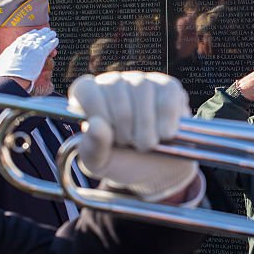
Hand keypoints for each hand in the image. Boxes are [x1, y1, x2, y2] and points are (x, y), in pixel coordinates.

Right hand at [0, 28, 58, 86]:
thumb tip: (4, 60)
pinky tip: (56, 40)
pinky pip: (49, 45)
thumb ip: (6, 58)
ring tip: (52, 33)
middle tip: (45, 31)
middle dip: (41, 33)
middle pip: (35, 36)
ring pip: (43, 39)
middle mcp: (25, 45)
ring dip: (49, 35)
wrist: (12, 77)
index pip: (25, 37)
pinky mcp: (41, 54)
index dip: (31, 34)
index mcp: (15, 45)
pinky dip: (53, 42)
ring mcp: (33, 48)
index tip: (34, 32)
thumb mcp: (2, 62)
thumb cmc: (5, 74)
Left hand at [68, 71, 198, 200]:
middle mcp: (115, 83)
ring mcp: (143, 82)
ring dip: (146, 127)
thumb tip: (96, 124)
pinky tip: (164, 134)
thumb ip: (92, 147)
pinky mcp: (168, 87)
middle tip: (129, 144)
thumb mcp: (101, 163)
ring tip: (147, 144)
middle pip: (116, 91)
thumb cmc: (124, 162)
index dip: (96, 111)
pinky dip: (166, 123)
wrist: (159, 171)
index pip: (85, 88)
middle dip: (124, 126)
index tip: (107, 134)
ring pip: (143, 91)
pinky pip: (166, 99)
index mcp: (91, 97)